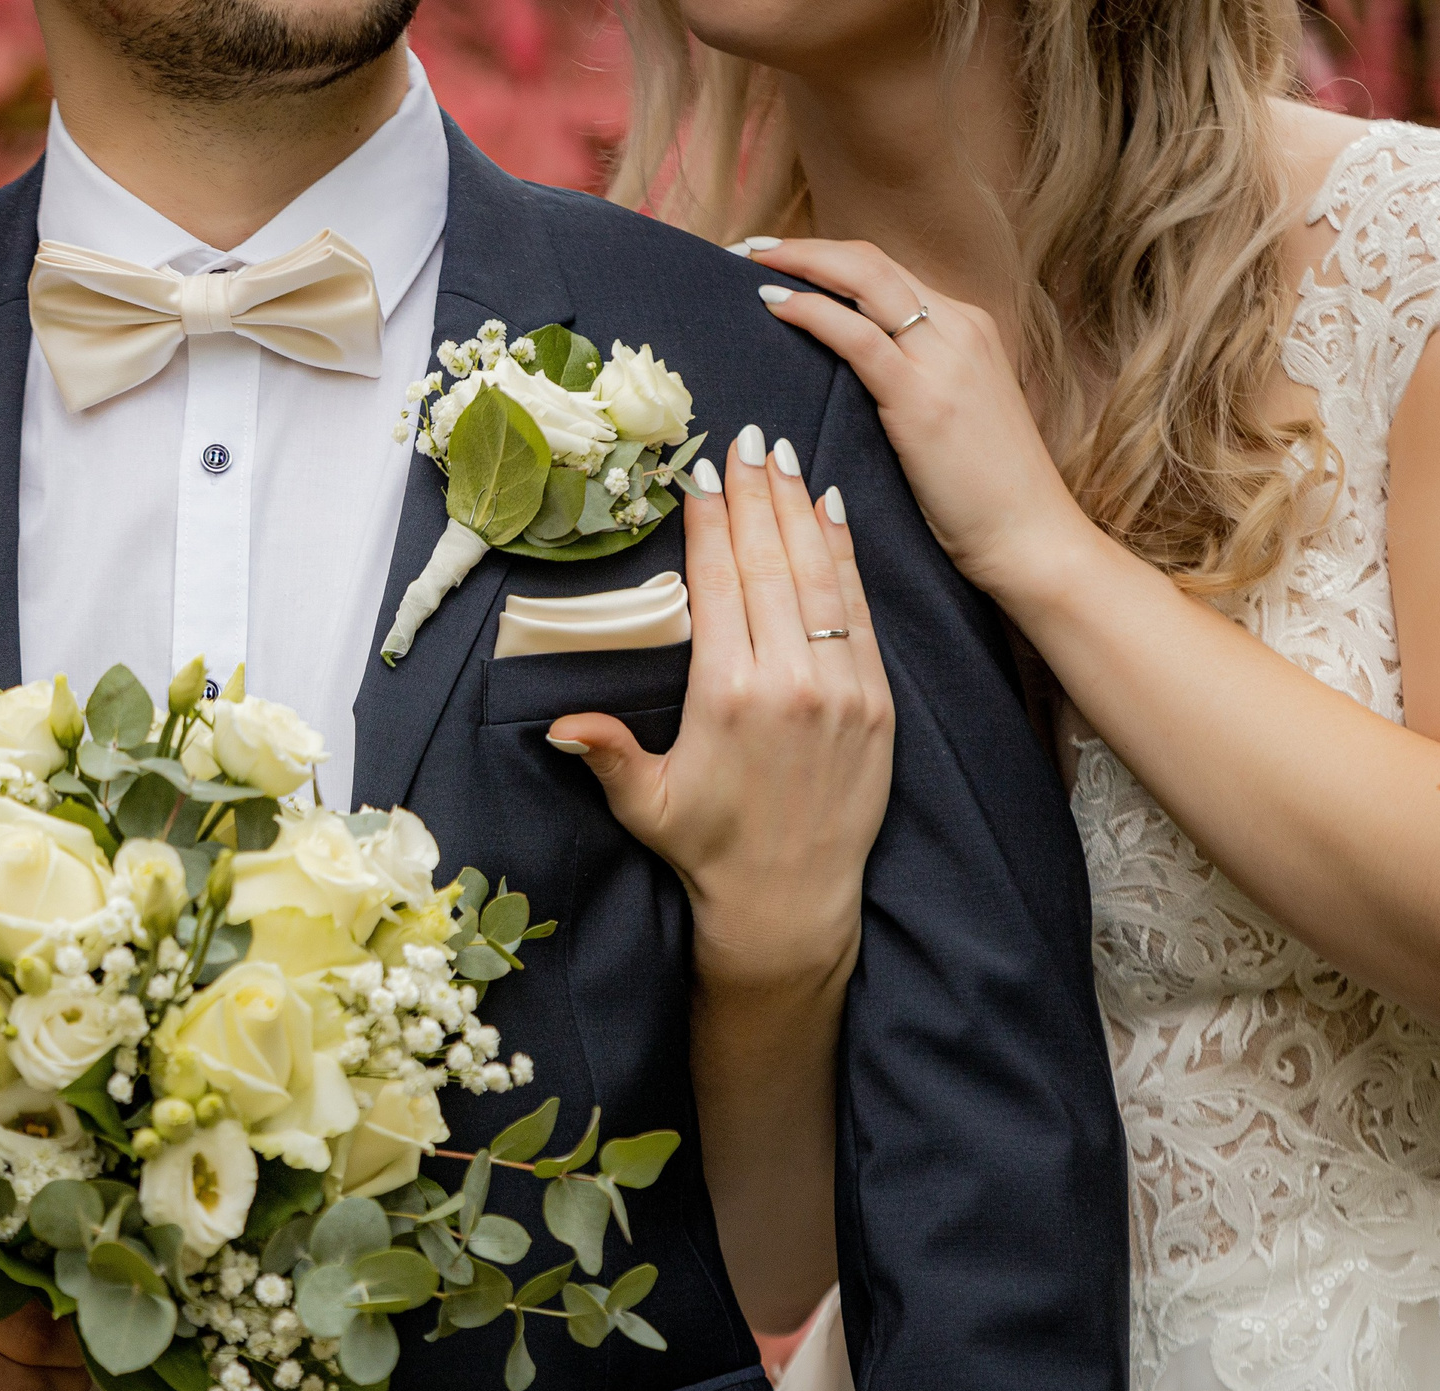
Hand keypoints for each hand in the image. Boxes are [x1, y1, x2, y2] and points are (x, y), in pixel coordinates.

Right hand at [548, 426, 894, 992]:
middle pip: (770, 563)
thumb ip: (606, 753)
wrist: (792, 902)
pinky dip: (847, 558)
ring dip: (800, 510)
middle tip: (747, 439)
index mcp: (725, 695)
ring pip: (820, 576)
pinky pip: (860, 612)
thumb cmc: (708, 850)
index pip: (719, 584)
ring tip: (784, 457)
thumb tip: (561, 722)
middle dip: (757, 495)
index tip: (704, 474)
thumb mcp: (644, 804)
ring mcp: (840, 688)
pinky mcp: (877, 702)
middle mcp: (787, 681)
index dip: (710, 523)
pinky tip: (833, 514)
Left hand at [747, 239, 1096, 600]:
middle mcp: (960, 327)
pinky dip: (810, 311)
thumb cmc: (986, 492)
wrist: (1029, 535)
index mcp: (967, 327)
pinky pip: (856, 335)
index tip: (779, 260)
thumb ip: (915, 380)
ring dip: (800, 263)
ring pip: (863, 280)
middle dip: (806, 248)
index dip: (830, 259)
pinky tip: (773, 306)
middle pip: (871, 261)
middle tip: (750, 249)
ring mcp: (944, 357)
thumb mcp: (953, 415)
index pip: (888, 272)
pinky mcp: (922, 396)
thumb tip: (851, 375)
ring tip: (749, 264)